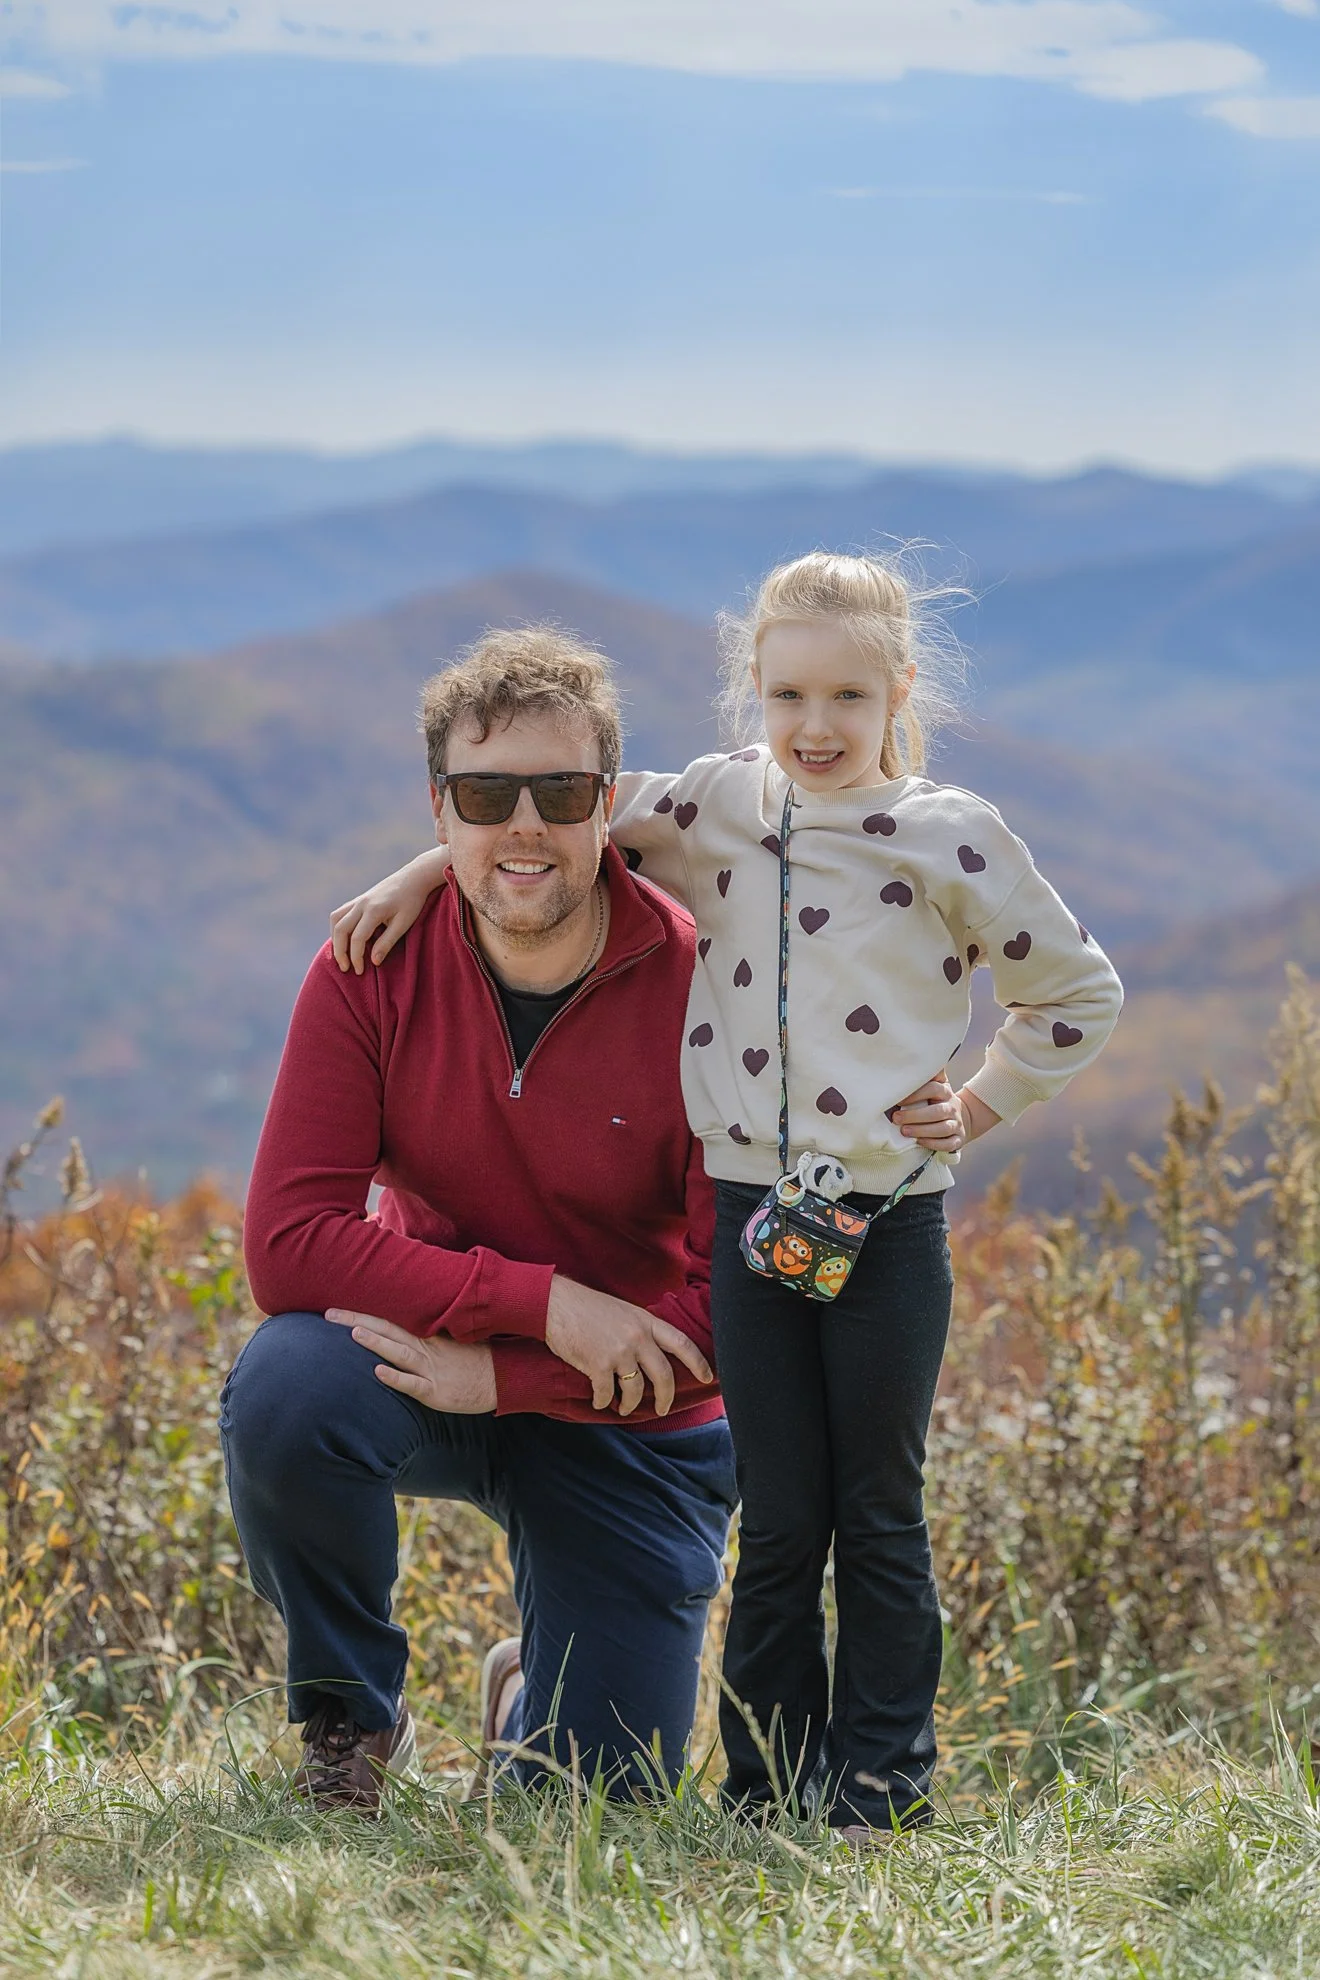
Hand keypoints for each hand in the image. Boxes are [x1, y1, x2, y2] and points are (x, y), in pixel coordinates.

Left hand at [325, 1308, 496, 1411]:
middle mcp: (425, 1348)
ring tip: (354, 1333)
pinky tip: (378, 1372)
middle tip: (329, 1313)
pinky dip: (395, 1377)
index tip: (339, 1303)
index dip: (364, 1311)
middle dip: (356, 1320)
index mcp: (426, 1335)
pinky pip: (412, 1384)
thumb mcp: (450, 1338)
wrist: (502, 1378)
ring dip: (376, 1341)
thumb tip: (402, 1321)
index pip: (390, 1318)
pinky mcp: (435, 1391)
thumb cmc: (474, 1359)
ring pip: (399, 1352)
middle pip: (387, 1329)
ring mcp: (430, 1369)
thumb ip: (426, 1330)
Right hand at [330, 850, 449, 973]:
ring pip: (336, 920)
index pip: (357, 938)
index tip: (360, 971)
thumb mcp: (404, 923)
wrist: (413, 878)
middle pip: (340, 929)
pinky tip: (344, 940)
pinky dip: (338, 928)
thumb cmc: (412, 901)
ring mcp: (358, 900)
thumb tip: (374, 962)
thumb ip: (387, 942)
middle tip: (346, 969)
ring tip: (342, 956)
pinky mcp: (359, 899)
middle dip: (340, 952)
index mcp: (374, 910)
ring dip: (335, 939)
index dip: (356, 957)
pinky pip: (340, 914)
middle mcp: (361, 904)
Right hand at [544, 1275, 713, 1417]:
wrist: (556, 1304)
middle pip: (663, 1375)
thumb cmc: (587, 1307)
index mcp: (646, 1321)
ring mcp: (619, 1352)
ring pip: (635, 1390)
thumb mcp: (624, 1311)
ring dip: (630, 1404)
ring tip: (624, 1407)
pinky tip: (599, 1401)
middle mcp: (637, 1337)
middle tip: (662, 1409)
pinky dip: (603, 1402)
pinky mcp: (598, 1366)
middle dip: (666, 1398)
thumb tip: (652, 1354)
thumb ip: (641, 1330)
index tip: (708, 1376)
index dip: (698, 1362)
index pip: (682, 1343)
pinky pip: (607, 1394)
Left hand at [889, 1070, 965, 1151]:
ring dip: (922, 1130)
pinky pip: (949, 1144)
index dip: (916, 1094)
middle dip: (915, 1115)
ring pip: (943, 1128)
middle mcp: (952, 1107)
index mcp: (945, 1092)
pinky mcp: (958, 1139)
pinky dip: (934, 1143)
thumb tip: (911, 1058)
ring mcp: (956, 1124)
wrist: (961, 1118)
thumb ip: (926, 1075)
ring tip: (904, 1131)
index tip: (897, 1100)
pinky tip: (919, 1142)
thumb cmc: (937, 1101)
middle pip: (937, 1111)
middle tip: (896, 1118)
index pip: (933, 1089)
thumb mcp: (935, 1085)